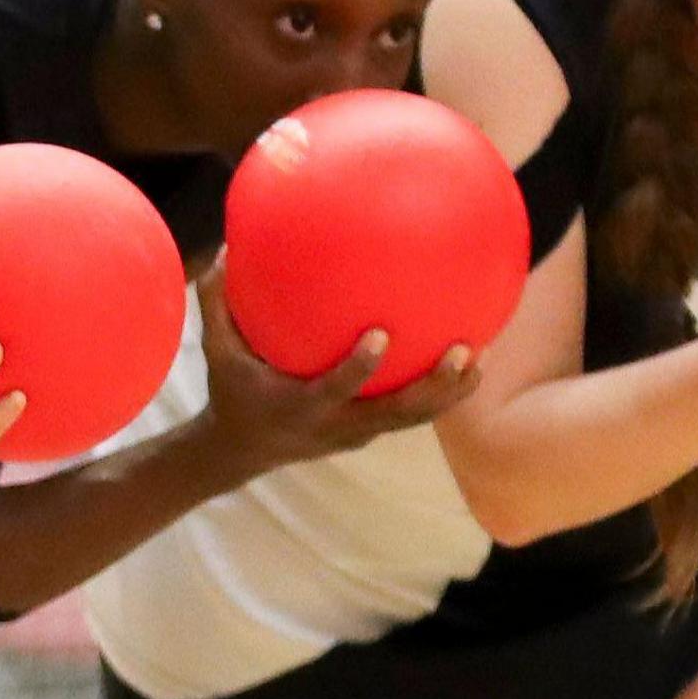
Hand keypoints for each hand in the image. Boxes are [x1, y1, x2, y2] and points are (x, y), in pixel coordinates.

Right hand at [188, 264, 479, 482]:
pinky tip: (464, 360)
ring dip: (450, 393)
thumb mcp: (215, 350)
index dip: (359, 367)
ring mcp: (356, 434)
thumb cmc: (231, 389)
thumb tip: (225, 247)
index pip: (335, 388)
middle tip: (465, 350)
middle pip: (396, 413)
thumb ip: (218, 303)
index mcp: (301, 405)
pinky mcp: (368, 433)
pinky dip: (439, 393)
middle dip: (433, 386)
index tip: (381, 334)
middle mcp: (336, 425)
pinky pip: (409, 415)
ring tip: (482, 357)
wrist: (240, 451)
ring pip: (412, 419)